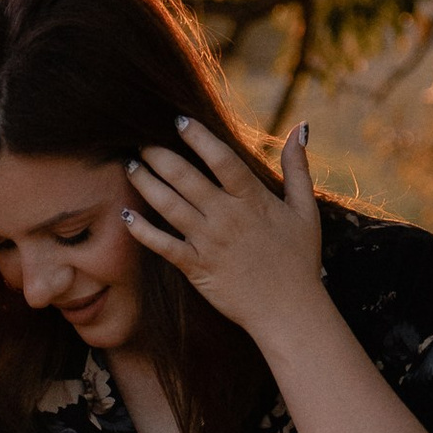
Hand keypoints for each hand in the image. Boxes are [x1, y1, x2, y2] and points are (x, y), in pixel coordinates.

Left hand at [124, 120, 322, 343]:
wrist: (288, 311)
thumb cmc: (299, 260)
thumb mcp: (305, 210)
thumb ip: (298, 167)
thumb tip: (301, 126)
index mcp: (253, 200)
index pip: (222, 160)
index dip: (199, 138)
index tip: (179, 121)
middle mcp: (227, 217)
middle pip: (186, 178)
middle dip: (160, 156)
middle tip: (141, 140)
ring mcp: (209, 243)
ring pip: (170, 206)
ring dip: (146, 184)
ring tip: (130, 166)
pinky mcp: (196, 268)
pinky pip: (163, 246)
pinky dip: (143, 231)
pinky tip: (126, 216)